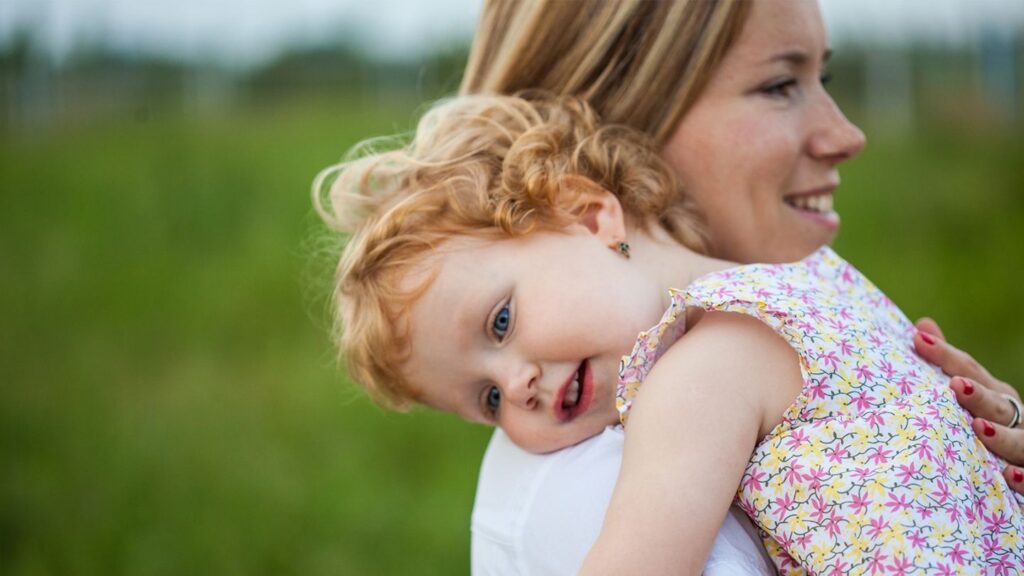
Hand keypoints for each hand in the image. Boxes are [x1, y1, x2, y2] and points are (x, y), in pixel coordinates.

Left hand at [914, 317, 1023, 491]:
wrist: (1016, 462)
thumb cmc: (986, 424)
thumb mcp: (970, 395)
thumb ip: (948, 366)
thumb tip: (922, 326)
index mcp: (995, 394)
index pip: (970, 371)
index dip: (946, 356)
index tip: (918, 341)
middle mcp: (1014, 417)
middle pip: (999, 404)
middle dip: (980, 394)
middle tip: (956, 386)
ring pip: (1021, 441)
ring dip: (1003, 437)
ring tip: (980, 428)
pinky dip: (1023, 478)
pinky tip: (1008, 476)